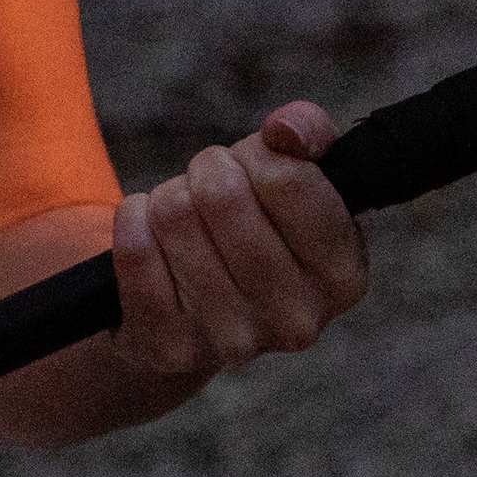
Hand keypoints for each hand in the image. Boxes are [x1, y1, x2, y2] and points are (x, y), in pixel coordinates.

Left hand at [107, 100, 370, 377]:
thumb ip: (307, 134)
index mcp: (343, 275)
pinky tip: (152, 240)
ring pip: (174, 214)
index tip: (256, 167)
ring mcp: (233, 341)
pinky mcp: (170, 346)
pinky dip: (133, 224)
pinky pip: (134, 248)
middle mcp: (296, 318)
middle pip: (222, 193)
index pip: (289, 179)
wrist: (198, 309)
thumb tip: (287, 130)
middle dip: (208, 172)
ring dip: (170, 198)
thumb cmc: (257, 229)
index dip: (260, 154)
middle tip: (212, 190)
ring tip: (186, 221)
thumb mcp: (296, 178)